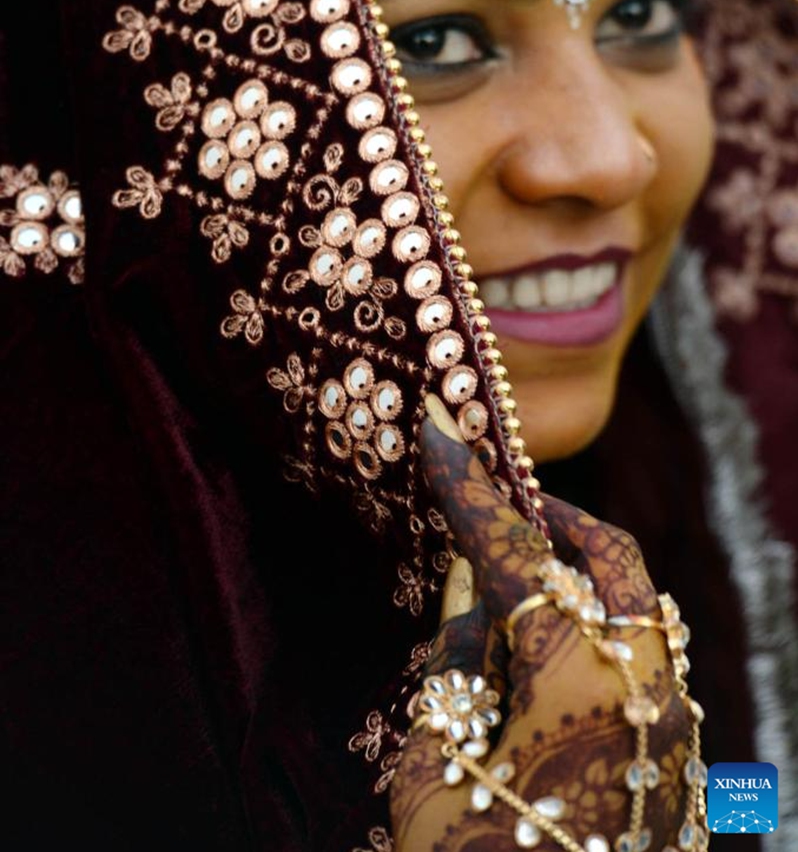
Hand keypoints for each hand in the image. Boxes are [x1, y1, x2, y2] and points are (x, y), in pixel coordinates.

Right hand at [390, 399, 695, 851]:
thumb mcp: (432, 769)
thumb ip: (452, 664)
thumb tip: (471, 594)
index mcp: (577, 679)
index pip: (513, 549)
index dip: (467, 485)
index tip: (442, 425)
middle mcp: (645, 687)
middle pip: (610, 559)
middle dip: (552, 518)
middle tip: (498, 505)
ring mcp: (673, 728)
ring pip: (639, 609)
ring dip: (579, 578)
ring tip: (512, 590)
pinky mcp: (677, 767)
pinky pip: (646, 664)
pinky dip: (598, 635)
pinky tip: (546, 665)